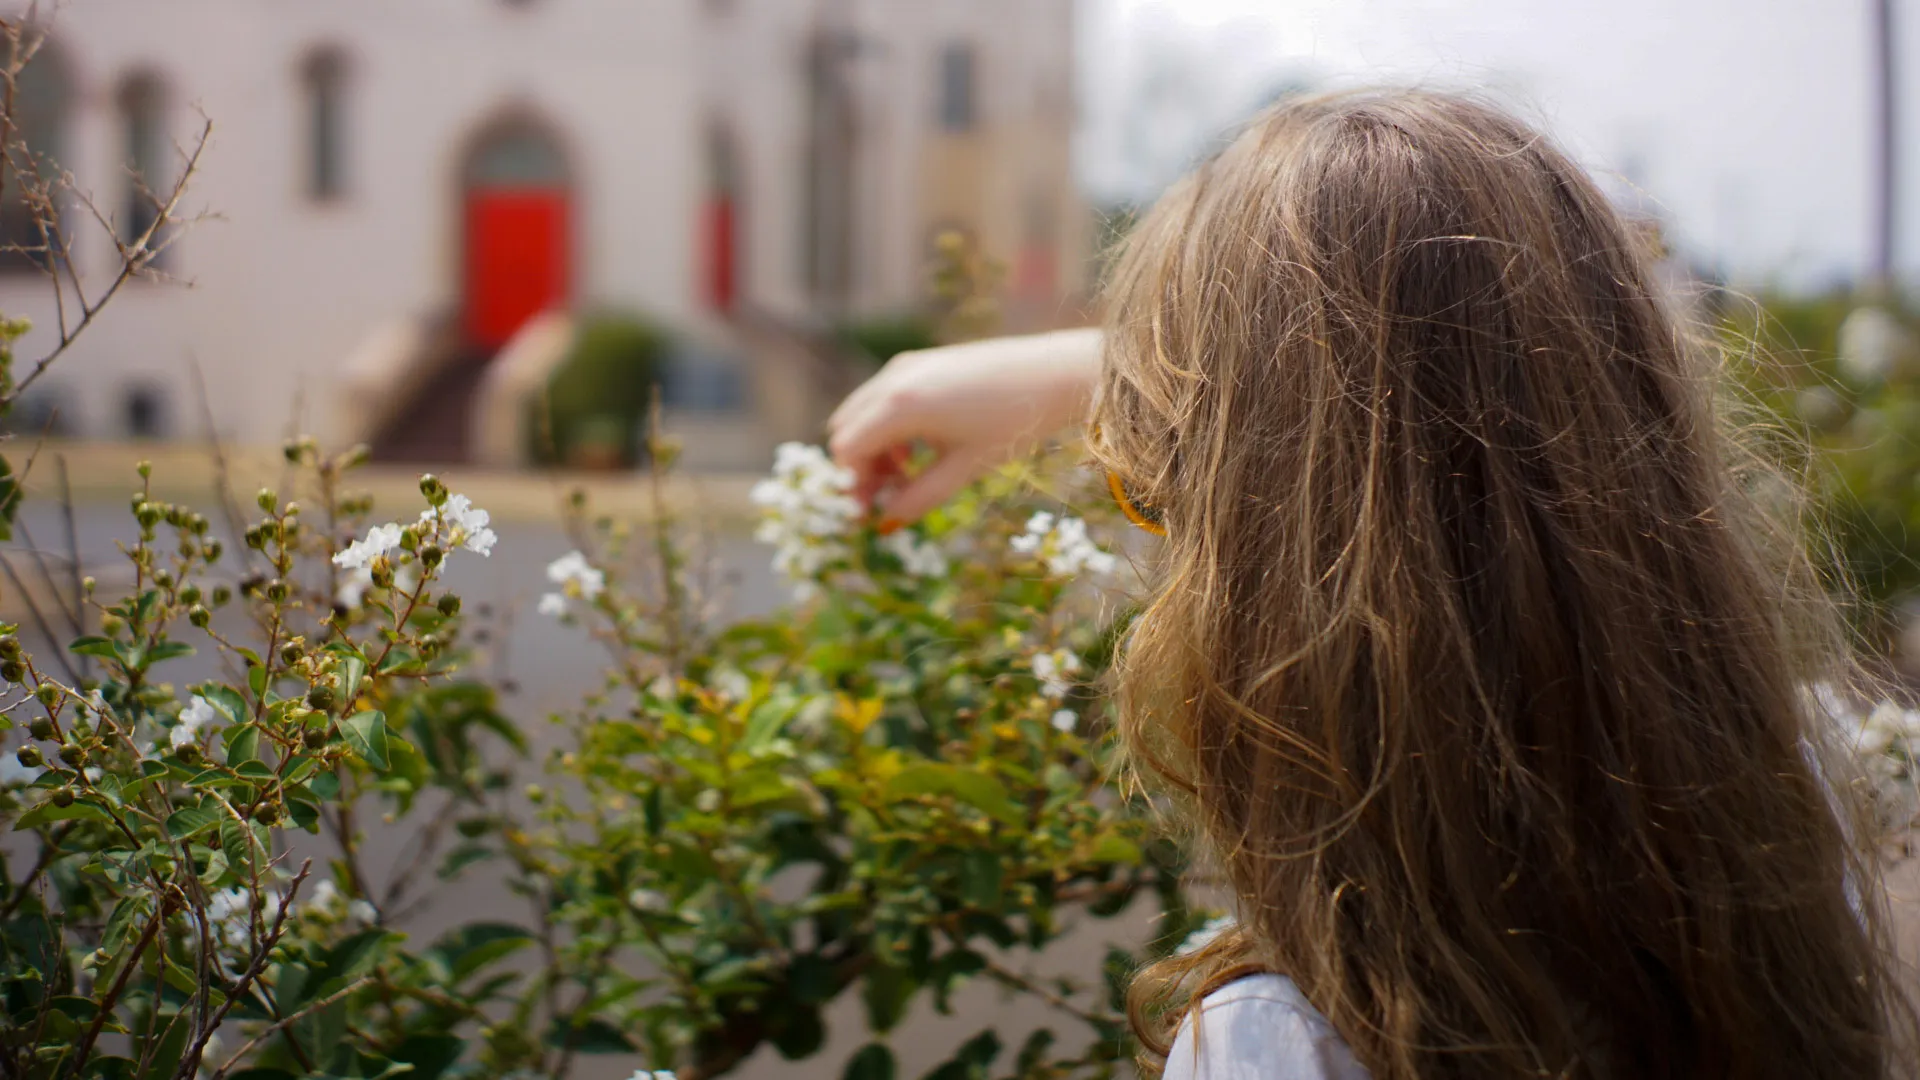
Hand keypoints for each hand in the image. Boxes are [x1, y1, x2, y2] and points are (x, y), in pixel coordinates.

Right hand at [827, 328, 1101, 525]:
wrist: (1052, 373)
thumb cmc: (1012, 423)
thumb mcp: (963, 468)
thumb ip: (919, 498)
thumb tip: (885, 522)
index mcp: (901, 405)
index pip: (848, 448)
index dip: (852, 484)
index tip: (868, 511)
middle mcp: (894, 378)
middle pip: (846, 428)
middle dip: (859, 465)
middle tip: (886, 496)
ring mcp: (905, 365)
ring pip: (863, 412)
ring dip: (873, 446)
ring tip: (906, 475)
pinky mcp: (920, 361)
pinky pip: (883, 397)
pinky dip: (886, 426)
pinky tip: (917, 447)